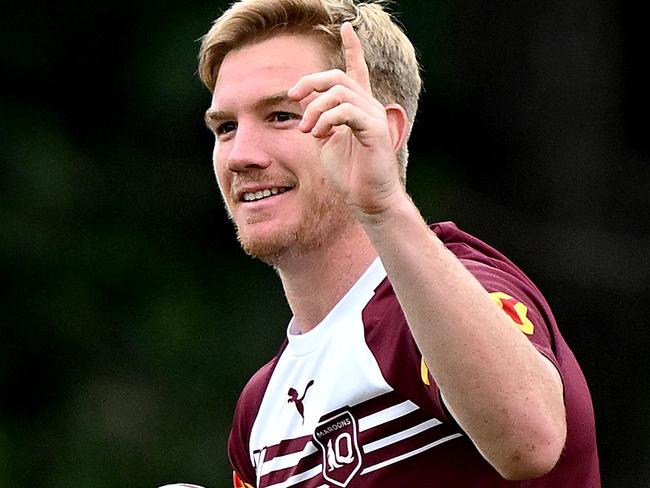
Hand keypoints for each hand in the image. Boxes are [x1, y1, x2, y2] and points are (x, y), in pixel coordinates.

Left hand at [288, 23, 408, 219]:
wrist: (367, 200)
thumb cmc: (348, 174)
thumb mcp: (326, 142)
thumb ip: (318, 120)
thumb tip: (305, 105)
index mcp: (358, 108)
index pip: (357, 71)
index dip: (352, 48)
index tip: (347, 26)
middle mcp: (369, 107)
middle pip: (337, 77)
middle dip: (310, 82)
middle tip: (293, 98)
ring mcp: (374, 117)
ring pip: (339, 92)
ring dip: (315, 108)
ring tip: (306, 129)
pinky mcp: (375, 131)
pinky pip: (347, 111)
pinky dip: (326, 119)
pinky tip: (318, 135)